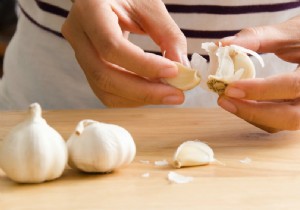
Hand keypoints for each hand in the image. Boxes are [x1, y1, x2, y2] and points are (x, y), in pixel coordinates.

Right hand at [62, 0, 185, 106]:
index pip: (111, 46)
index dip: (143, 65)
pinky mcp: (88, 67)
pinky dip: (132, 97)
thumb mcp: (150, 6)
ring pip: (104, 89)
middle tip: (176, 95)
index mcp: (89, 10)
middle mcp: (77, 34)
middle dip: (144, 91)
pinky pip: (106, 91)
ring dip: (139, 98)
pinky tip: (152, 91)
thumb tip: (182, 70)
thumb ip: (168, 35)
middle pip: (104, 75)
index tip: (173, 72)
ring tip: (168, 93)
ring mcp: (79, 53)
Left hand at [218, 15, 299, 131]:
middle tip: (224, 100)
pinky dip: (255, 114)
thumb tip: (223, 45)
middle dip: (252, 112)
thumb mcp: (288, 33)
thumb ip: (257, 38)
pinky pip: (276, 121)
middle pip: (289, 118)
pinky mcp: (296, 112)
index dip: (260, 90)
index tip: (230, 88)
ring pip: (280, 123)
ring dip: (250, 115)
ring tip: (226, 99)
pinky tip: (239, 101)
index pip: (292, 86)